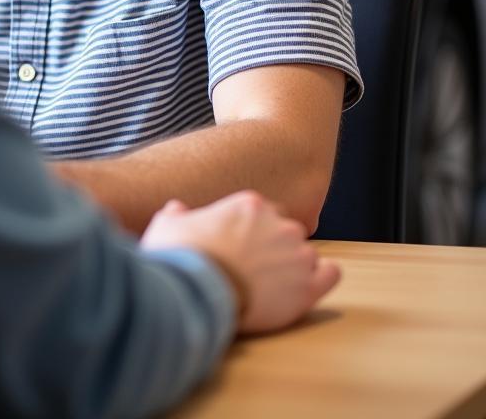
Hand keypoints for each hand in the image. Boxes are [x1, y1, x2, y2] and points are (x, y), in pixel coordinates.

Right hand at [140, 190, 339, 333]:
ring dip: (292, 266)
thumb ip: (176, 214)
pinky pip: (331, 274)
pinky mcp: (307, 288)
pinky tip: (307, 285)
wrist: (196, 294)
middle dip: (273, 247)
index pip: (264, 212)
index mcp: (251, 205)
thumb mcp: (167, 226)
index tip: (241, 246)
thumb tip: (175, 209)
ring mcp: (297, 256)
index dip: (252, 230)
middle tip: (254, 267)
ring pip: (306, 254)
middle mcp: (280, 225)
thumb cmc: (181, 257)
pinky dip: (323, 278)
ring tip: (272, 284)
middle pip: (286, 232)